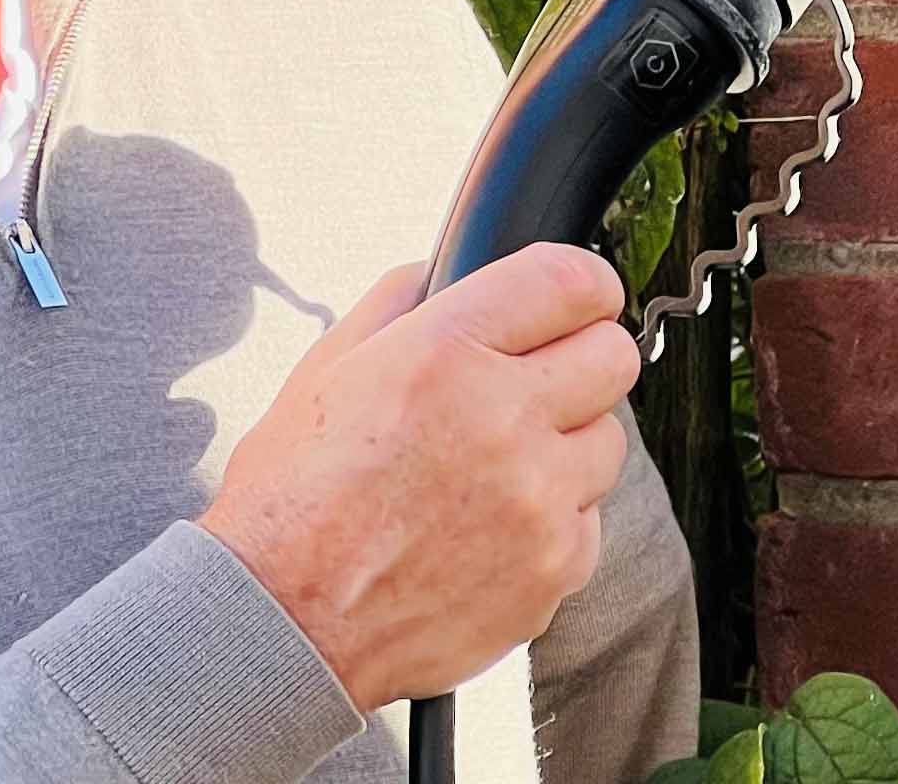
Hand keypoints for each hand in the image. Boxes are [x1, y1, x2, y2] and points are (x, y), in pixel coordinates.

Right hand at [197, 242, 640, 712]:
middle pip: (613, 356)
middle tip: (541, 377)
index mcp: (447, 352)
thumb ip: (400, 300)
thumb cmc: (295, 496)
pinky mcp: (553, 573)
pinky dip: (554, 520)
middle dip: (582, 356)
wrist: (284, 624)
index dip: (585, 283)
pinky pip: (589, 521)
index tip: (582, 297)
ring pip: (608, 441)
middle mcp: (504, 419)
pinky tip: (491, 526)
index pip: (572, 281)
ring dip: (568, 443)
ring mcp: (537, 502)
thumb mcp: (329, 364)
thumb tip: (447, 273)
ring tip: (500, 464)